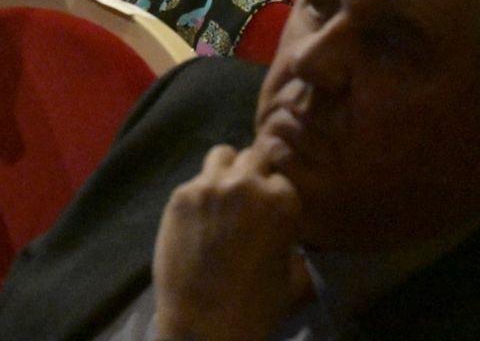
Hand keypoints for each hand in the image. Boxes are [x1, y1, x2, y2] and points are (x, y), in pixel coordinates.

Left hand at [149, 144, 309, 340]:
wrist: (205, 323)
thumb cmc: (258, 306)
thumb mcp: (298, 279)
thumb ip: (299, 246)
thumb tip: (294, 236)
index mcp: (282, 200)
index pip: (283, 176)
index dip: (276, 194)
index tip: (270, 211)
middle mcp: (246, 184)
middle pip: (253, 157)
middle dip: (254, 175)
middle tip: (247, 202)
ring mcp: (209, 186)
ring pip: (221, 156)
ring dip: (227, 171)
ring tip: (223, 198)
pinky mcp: (180, 195)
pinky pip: (195, 180)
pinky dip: (201, 193)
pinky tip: (200, 219)